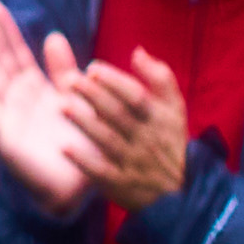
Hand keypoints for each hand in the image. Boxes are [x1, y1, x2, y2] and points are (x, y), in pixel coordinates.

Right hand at [0, 0, 97, 216]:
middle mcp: (19, 99)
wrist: (81, 186)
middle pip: (0, 60)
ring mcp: (9, 116)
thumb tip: (53, 36)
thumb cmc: (82, 145)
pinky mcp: (5, 136)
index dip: (6, 29)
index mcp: (38, 89)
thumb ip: (64, 71)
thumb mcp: (78, 100)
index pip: (17, 52)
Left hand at [72, 50, 191, 211]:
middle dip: (95, 97)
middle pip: (119, 115)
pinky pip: (102, 172)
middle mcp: (146, 139)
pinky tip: (63, 149)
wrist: (181, 192)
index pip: (137, 97)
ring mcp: (133, 162)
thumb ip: (160, 78)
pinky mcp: (121, 184)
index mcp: (159, 118)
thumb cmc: (168, 140)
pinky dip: (84, 161)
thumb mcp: (174, 110)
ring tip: (62, 106)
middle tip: (69, 80)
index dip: (115, 81)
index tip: (92, 67)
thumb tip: (138, 51)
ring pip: (108, 141)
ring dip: (86, 124)